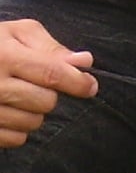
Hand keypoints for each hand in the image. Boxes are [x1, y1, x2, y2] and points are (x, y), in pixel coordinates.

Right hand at [0, 19, 97, 147]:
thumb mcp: (13, 33)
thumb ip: (49, 46)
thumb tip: (84, 61)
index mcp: (2, 55)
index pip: (52, 74)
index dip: (78, 82)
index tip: (89, 85)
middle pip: (47, 102)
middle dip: (47, 94)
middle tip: (30, 83)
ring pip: (34, 122)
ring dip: (31, 112)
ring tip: (13, 95)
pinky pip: (17, 139)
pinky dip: (16, 128)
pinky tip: (4, 110)